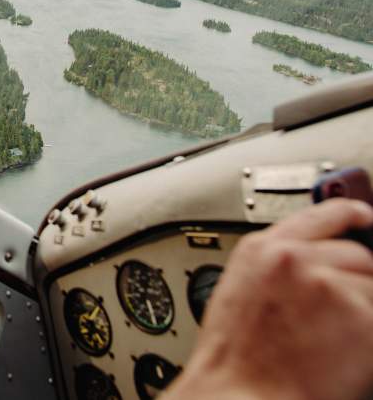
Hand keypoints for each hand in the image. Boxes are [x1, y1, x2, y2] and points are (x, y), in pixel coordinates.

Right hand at [166, 199, 372, 399]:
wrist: (238, 396)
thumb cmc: (236, 358)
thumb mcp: (243, 292)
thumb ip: (279, 266)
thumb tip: (316, 261)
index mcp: (262, 249)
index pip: (320, 215)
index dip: (351, 213)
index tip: (367, 216)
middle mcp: (294, 258)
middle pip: (355, 254)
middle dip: (358, 280)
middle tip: (346, 312)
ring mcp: (326, 284)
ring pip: (370, 287)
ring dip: (363, 313)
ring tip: (336, 343)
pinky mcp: (356, 316)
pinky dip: (369, 339)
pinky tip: (344, 357)